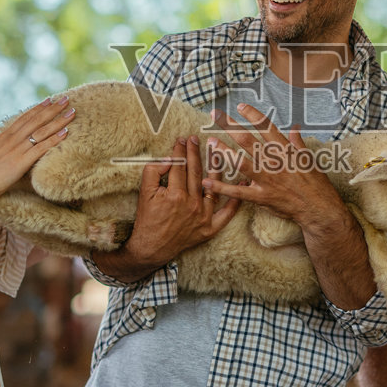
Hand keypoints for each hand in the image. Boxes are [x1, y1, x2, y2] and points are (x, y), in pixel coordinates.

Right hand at [0, 96, 72, 205]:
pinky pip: (42, 148)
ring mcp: (17, 149)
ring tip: (71, 111)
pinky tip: (66, 132)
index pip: (24, 118)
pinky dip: (55, 139)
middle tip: (65, 99)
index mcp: (4, 137)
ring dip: (58, 120)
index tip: (48, 100)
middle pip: (36, 120)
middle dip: (52, 109)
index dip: (37, 108)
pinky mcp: (22, 162)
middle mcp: (12, 140)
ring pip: (41, 131)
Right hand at [116, 135, 239, 270]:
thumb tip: (170, 158)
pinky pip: (227, 213)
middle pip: (196, 172)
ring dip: (217, 167)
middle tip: (196, 139)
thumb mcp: (144, 193)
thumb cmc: (147, 219)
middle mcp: (192, 205)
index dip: (180, 150)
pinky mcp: (210, 228)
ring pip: (214, 187)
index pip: (179, 166)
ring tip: (219, 150)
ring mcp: (203, 217)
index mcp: (174, 195)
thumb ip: (153, 171)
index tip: (182, 139)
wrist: (152, 248)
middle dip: (195, 153)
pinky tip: (242, 182)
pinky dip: (236, 199)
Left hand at [202, 104, 346, 231]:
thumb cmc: (316, 184)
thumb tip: (294, 128)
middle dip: (229, 126)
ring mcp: (266, 180)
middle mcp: (274, 162)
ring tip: (211, 142)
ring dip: (223, 152)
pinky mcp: (261, 197)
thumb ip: (297, 143)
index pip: (266, 127)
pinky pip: (237, 192)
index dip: (252, 115)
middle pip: (248, 140)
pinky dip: (221, 187)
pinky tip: (207, 181)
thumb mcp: (309, 159)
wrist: (319, 209)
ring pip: (240, 162)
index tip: (240, 106)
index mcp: (285, 151)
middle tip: (215, 115)